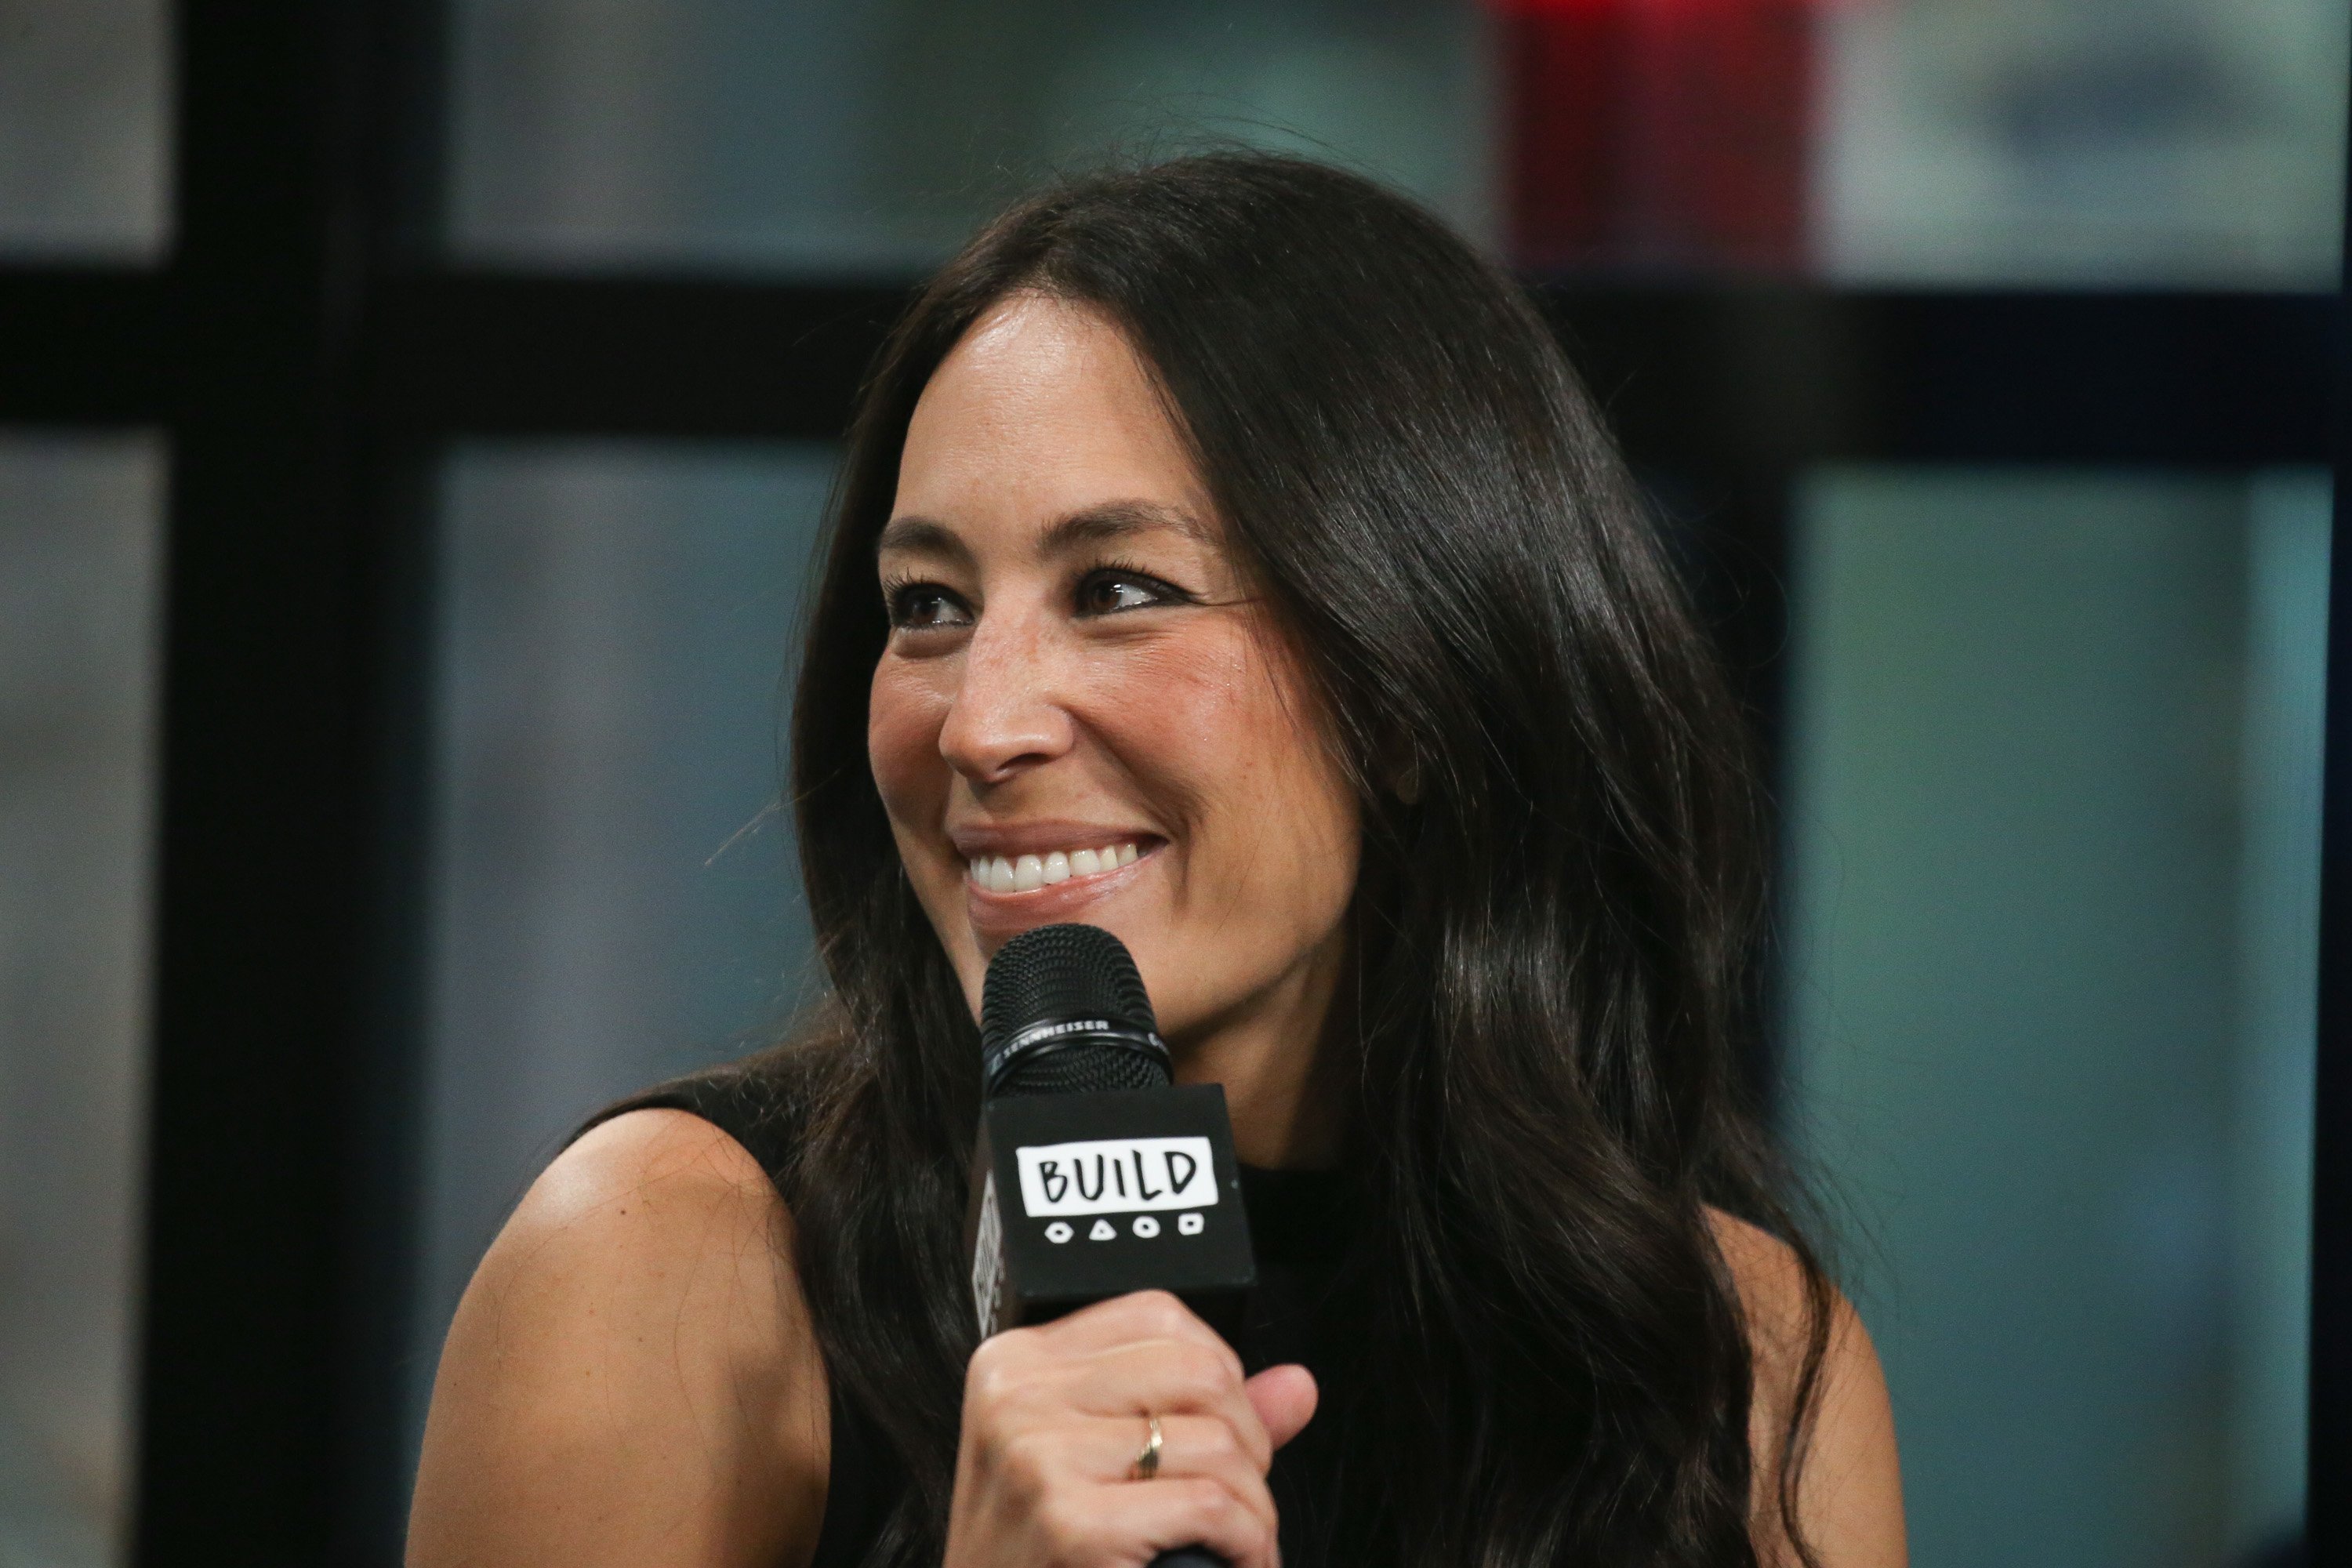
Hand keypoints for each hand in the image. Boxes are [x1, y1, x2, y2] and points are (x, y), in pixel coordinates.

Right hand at [943, 1290, 1318, 1567]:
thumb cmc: (1040, 1557)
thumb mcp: (1090, 1464)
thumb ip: (1194, 1414)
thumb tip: (1297, 1384)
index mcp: (1017, 1363)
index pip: (1158, 1318)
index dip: (1218, 1373)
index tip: (1220, 1430)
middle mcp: (1018, 1396)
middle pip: (1200, 1372)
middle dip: (1248, 1442)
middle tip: (1238, 1497)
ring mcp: (1037, 1457)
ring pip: (1216, 1442)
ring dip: (1253, 1506)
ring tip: (1238, 1539)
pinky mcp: (1070, 1524)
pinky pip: (1210, 1506)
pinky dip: (1247, 1542)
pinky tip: (1232, 1561)